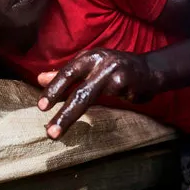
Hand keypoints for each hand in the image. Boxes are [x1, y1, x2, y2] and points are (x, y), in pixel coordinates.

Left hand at [36, 48, 159, 138]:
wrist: (150, 70)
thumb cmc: (116, 70)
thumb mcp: (90, 68)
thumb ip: (67, 75)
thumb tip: (39, 79)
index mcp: (89, 57)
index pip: (67, 72)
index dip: (53, 89)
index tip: (41, 107)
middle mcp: (100, 61)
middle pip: (77, 88)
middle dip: (62, 111)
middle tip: (48, 128)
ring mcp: (114, 72)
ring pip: (89, 97)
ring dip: (71, 116)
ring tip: (57, 132)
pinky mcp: (127, 84)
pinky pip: (112, 100)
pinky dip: (110, 106)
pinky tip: (113, 107)